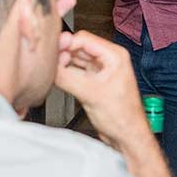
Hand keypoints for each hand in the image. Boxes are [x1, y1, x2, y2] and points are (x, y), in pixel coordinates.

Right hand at [54, 30, 149, 152]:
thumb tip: (49, 67)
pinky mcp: (92, 82)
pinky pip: (74, 71)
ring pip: (74, 59)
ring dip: (62, 64)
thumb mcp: (91, 95)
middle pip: (77, 47)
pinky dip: (65, 74)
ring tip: (53, 72)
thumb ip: (67, 78)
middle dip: (62, 54)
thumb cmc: (123, 118)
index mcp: (115, 55)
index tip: (52, 53)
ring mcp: (99, 71)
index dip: (66, 44)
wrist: (126, 137)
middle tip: (51, 65)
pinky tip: (57, 79)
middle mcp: (108, 59)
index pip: (84, 39)